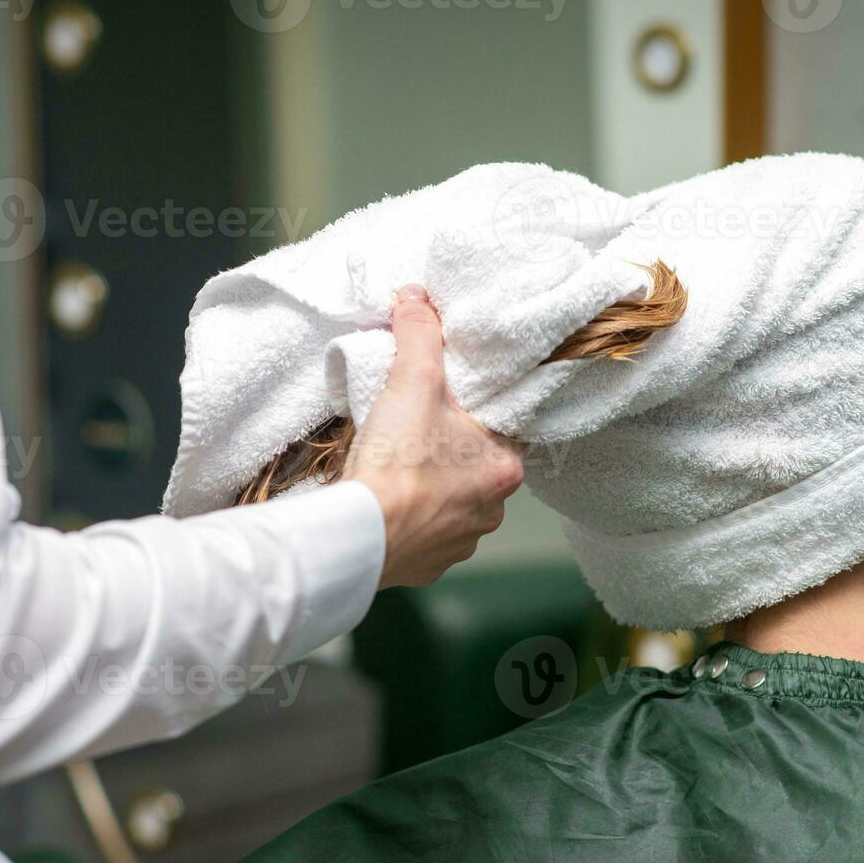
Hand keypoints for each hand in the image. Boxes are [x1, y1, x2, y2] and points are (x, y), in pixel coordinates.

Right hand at [343, 285, 523, 587]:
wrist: (357, 535)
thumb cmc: (396, 461)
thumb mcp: (412, 382)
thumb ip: (420, 335)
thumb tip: (417, 297)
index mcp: (506, 467)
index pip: (504, 431)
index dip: (477, 413)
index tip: (453, 403)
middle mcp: (494, 510)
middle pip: (477, 466)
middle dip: (451, 450)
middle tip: (418, 431)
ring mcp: (462, 542)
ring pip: (453, 502)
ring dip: (432, 487)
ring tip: (399, 467)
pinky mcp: (430, 565)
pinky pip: (429, 534)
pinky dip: (413, 519)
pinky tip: (390, 502)